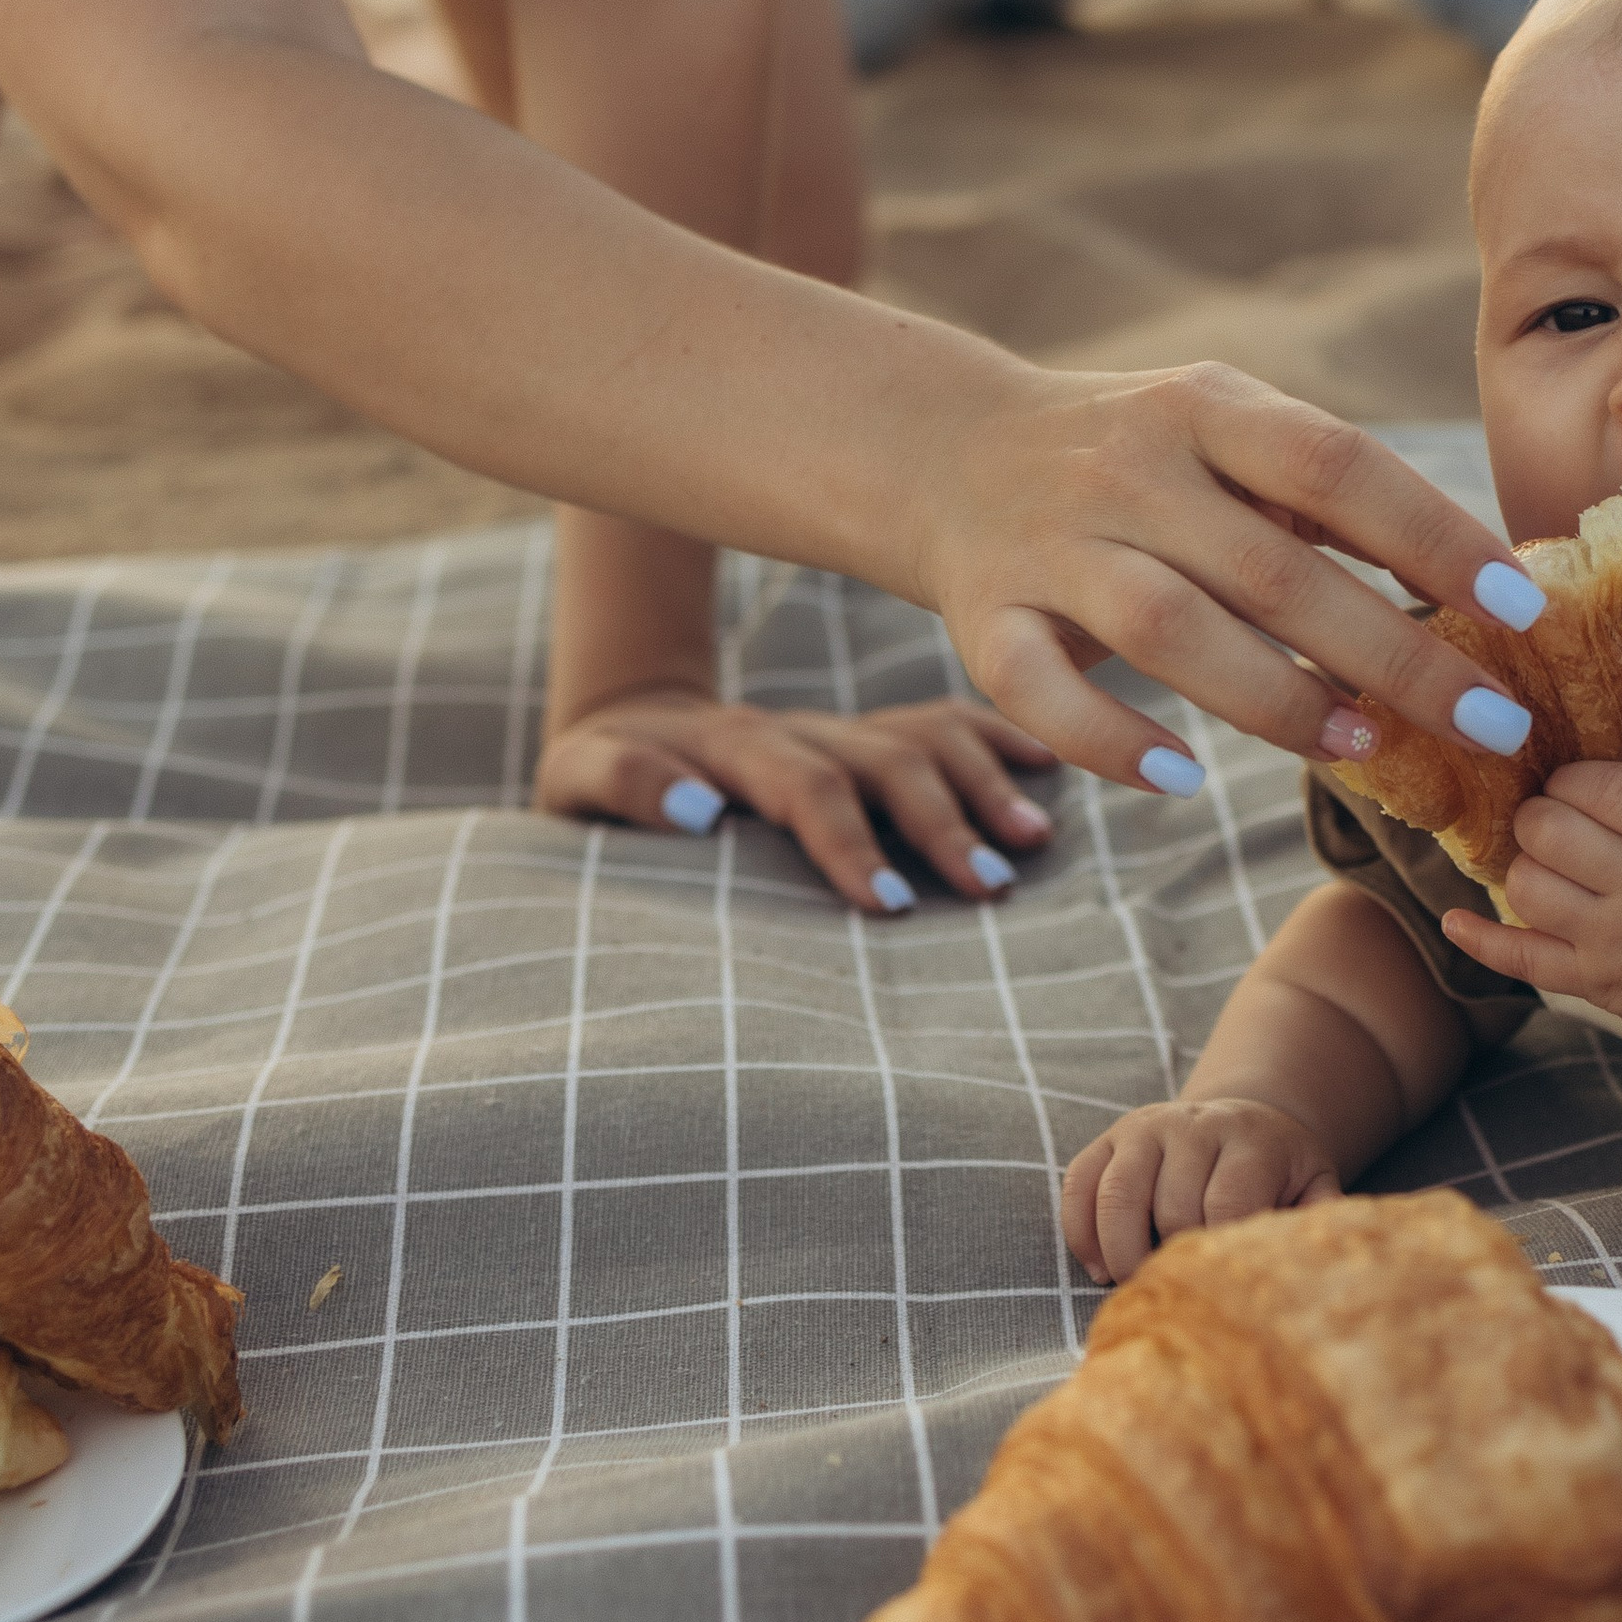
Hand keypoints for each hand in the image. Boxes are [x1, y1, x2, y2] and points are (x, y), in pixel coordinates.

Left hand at [534, 686, 1055, 908]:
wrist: (627, 717)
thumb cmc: (597, 776)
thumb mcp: (576, 778)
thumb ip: (623, 783)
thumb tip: (695, 807)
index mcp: (729, 743)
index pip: (802, 784)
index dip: (846, 840)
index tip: (888, 904)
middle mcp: (799, 729)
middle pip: (886, 759)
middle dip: (940, 823)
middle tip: (990, 888)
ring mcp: (839, 727)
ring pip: (926, 737)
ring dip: (983, 785)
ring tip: (1034, 839)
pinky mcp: (863, 732)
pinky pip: (940, 720)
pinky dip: (995, 737)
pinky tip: (1046, 762)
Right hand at [905, 354, 1546, 799]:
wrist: (950, 447)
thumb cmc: (1141, 458)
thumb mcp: (1228, 430)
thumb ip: (1328, 494)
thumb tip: (1481, 579)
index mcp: (1206, 405)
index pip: (1338, 464)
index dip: (1434, 536)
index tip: (1519, 606)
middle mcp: (1127, 467)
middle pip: (1272, 569)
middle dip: (1394, 653)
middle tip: (1491, 723)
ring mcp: (1051, 545)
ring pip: (1167, 633)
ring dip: (1275, 700)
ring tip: (1362, 747)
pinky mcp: (985, 619)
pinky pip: (1042, 695)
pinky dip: (1111, 744)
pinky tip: (1183, 778)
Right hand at [1061, 1095, 1341, 1283]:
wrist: (1242, 1119)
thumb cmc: (1278, 1170)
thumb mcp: (1313, 1185)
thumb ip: (1320, 1219)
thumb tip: (1316, 1266)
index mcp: (1249, 1139)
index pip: (1228, 1202)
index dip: (1219, 1251)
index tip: (1221, 1286)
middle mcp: (1193, 1124)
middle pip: (1171, 1206)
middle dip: (1173, 1260)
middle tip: (1182, 1294)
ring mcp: (1144, 1126)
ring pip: (1117, 1195)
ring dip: (1120, 1253)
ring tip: (1135, 1285)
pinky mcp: (1108, 1138)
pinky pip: (1078, 1184)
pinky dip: (1081, 1233)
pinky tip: (1100, 1267)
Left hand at [1441, 762, 1621, 1060]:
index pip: (1600, 785)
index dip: (1571, 775)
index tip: (1572, 780)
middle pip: (1550, 830)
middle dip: (1539, 813)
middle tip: (1553, 817)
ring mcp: (1616, 941)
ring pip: (1527, 886)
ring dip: (1525, 865)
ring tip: (1546, 862)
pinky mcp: (1599, 985)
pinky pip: (1523, 960)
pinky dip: (1482, 940)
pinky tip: (1453, 919)